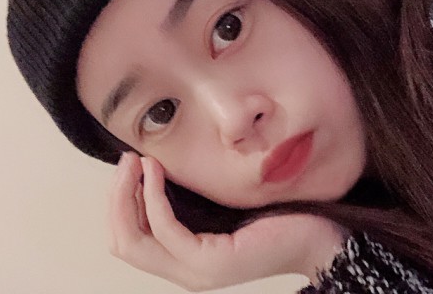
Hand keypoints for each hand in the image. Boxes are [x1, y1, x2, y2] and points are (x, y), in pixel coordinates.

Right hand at [108, 153, 347, 290]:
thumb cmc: (275, 213)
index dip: (118, 203)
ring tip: (134, 161)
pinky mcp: (212, 262)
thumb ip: (195, 199)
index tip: (126, 165)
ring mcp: (196, 271)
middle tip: (124, 160)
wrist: (317, 234)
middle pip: (123, 243)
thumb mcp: (224, 204)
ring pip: (135, 240)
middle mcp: (184, 271)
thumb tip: (164, 168)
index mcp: (185, 259)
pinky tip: (155, 170)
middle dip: (115, 198)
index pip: (129, 240)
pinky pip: (167, 229)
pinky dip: (153, 197)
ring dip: (127, 195)